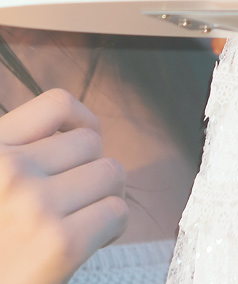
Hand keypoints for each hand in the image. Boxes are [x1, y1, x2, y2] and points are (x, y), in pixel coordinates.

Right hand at [0, 90, 126, 283]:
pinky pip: (116, 211)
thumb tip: (77, 135)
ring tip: (84, 220)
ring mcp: (34, 204)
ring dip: (105, 196)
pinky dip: (112, 227)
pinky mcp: (60, 243)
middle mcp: (9, 169)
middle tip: (77, 201)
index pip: (56, 104)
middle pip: (90, 143)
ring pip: (110, 173)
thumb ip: (16, 156)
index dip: (81, 120)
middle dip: (91, 169)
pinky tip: (90, 243)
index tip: (82, 140)